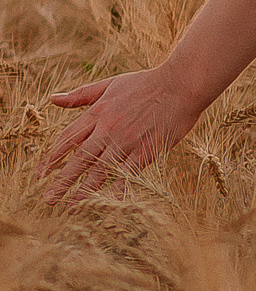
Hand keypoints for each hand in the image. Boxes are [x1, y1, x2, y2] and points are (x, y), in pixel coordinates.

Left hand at [40, 65, 200, 204]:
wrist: (180, 85)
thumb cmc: (145, 83)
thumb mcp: (108, 84)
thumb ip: (80, 95)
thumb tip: (52, 98)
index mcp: (97, 112)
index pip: (67, 139)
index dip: (52, 159)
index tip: (40, 174)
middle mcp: (108, 129)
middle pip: (79, 159)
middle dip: (62, 181)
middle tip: (48, 199)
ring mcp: (127, 141)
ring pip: (100, 170)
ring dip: (84, 190)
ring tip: (71, 207)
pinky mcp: (146, 150)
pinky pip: (128, 174)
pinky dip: (117, 189)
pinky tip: (107, 203)